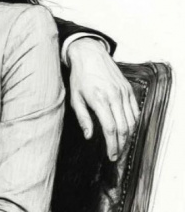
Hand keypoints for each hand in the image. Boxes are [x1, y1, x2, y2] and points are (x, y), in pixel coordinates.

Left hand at [66, 38, 139, 160]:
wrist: (90, 55)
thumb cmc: (79, 77)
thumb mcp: (75, 98)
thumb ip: (83, 118)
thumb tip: (89, 136)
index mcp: (99, 100)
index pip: (110, 129)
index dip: (112, 145)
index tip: (111, 156)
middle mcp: (114, 97)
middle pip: (124, 128)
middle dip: (122, 145)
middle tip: (116, 156)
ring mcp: (124, 93)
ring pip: (132, 121)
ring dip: (129, 137)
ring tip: (122, 147)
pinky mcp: (129, 89)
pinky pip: (135, 110)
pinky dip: (134, 123)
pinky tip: (128, 131)